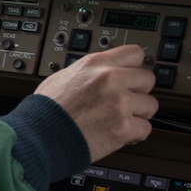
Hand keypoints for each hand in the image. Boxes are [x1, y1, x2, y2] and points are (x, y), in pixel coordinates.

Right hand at [32, 45, 158, 160]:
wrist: (39, 137)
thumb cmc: (45, 111)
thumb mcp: (64, 76)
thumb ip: (89, 73)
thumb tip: (100, 74)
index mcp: (96, 64)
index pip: (135, 53)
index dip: (134, 67)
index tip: (133, 75)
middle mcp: (111, 79)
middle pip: (148, 78)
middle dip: (139, 91)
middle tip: (128, 101)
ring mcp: (119, 103)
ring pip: (151, 105)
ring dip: (139, 114)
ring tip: (122, 120)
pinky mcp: (123, 127)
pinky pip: (145, 129)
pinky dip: (134, 134)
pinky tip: (121, 134)